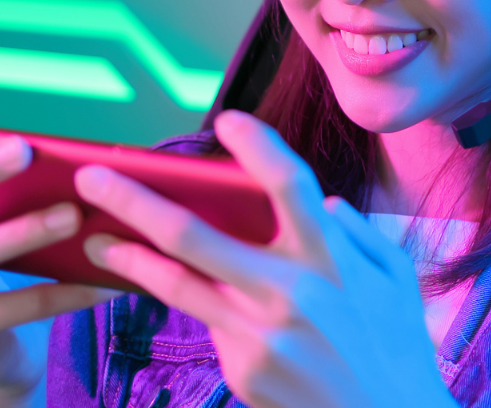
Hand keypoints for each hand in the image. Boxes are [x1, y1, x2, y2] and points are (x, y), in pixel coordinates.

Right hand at [0, 81, 119, 406]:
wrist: (4, 343)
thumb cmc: (14, 261)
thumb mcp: (13, 217)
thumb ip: (29, 188)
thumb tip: (94, 160)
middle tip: (22, 148)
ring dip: (23, 230)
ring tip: (72, 215)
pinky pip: (18, 305)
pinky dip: (66, 290)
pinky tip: (106, 282)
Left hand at [75, 109, 458, 407]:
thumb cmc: (397, 344)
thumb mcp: (396, 276)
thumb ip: (359, 231)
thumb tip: (324, 200)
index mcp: (333, 258)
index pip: (288, 184)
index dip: (256, 146)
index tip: (227, 120)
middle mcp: (289, 292)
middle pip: (196, 234)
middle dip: (135, 199)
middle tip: (93, 174)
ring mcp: (260, 336)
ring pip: (177, 284)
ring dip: (129, 255)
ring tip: (96, 238)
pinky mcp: (244, 369)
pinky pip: (208, 319)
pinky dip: (184, 296)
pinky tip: (159, 281)